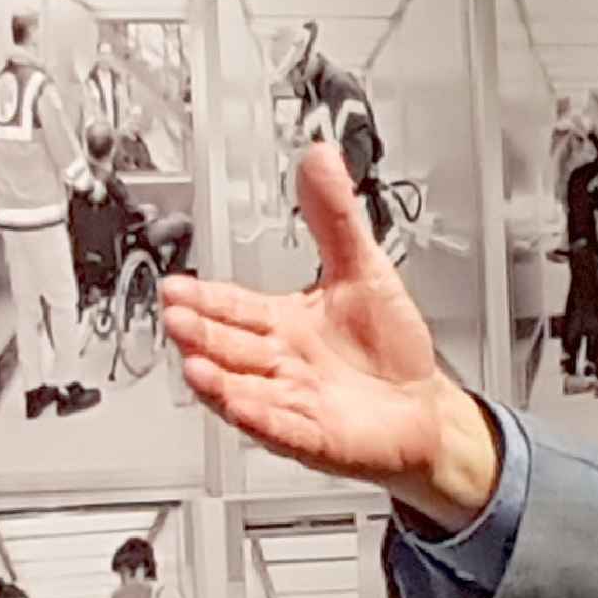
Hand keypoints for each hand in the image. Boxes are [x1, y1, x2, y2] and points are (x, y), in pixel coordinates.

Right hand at [162, 143, 491, 526]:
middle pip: (229, 346)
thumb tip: (319, 160)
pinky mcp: (314, 437)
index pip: (234, 306)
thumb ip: (334, 218)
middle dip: (199, 332)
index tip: (175, 285)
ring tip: (193, 364)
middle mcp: (280, 363)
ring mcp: (293, 402)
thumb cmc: (390, 349)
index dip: (204, 297)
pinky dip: (259, 417)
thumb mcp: (363, 269)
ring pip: (244, 389)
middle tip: (173, 315)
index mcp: (283, 322)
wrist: (424, 409)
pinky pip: (280, 427)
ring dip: (216, 380)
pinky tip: (239, 405)